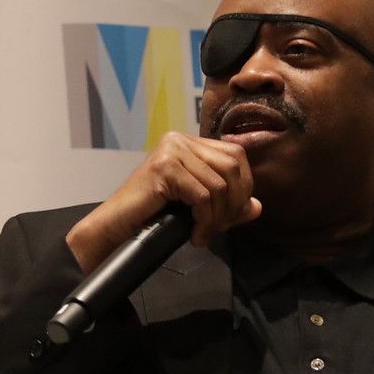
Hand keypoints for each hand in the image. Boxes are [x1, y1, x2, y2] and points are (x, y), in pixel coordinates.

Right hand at [66, 131, 261, 271]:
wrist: (115, 226)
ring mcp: (171, 151)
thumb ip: (227, 205)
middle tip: (216, 228)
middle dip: (233, 204)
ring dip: (217, 217)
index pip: (236, 156)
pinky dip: (205, 220)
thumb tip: (258, 207)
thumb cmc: (152, 217)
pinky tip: (195, 234)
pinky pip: (202, 195)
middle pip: (233, 167)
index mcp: (189, 142)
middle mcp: (180, 140)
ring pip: (219, 185)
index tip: (228, 217)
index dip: (242, 188)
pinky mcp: (164, 167)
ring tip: (203, 233)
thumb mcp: (197, 208)